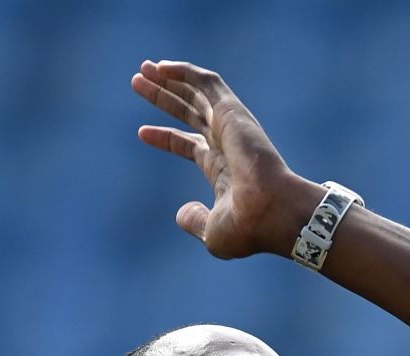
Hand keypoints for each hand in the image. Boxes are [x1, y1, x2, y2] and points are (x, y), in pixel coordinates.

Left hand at [132, 60, 306, 258]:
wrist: (270, 212)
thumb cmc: (247, 228)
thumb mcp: (212, 232)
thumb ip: (195, 221)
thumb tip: (181, 213)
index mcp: (223, 169)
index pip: (190, 144)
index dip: (166, 137)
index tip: (142, 132)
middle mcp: (226, 143)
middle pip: (190, 112)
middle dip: (165, 97)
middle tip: (139, 81)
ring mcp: (230, 126)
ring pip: (196, 93)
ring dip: (169, 79)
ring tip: (143, 69)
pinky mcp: (231, 112)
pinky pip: (205, 84)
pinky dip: (183, 72)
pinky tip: (160, 67)